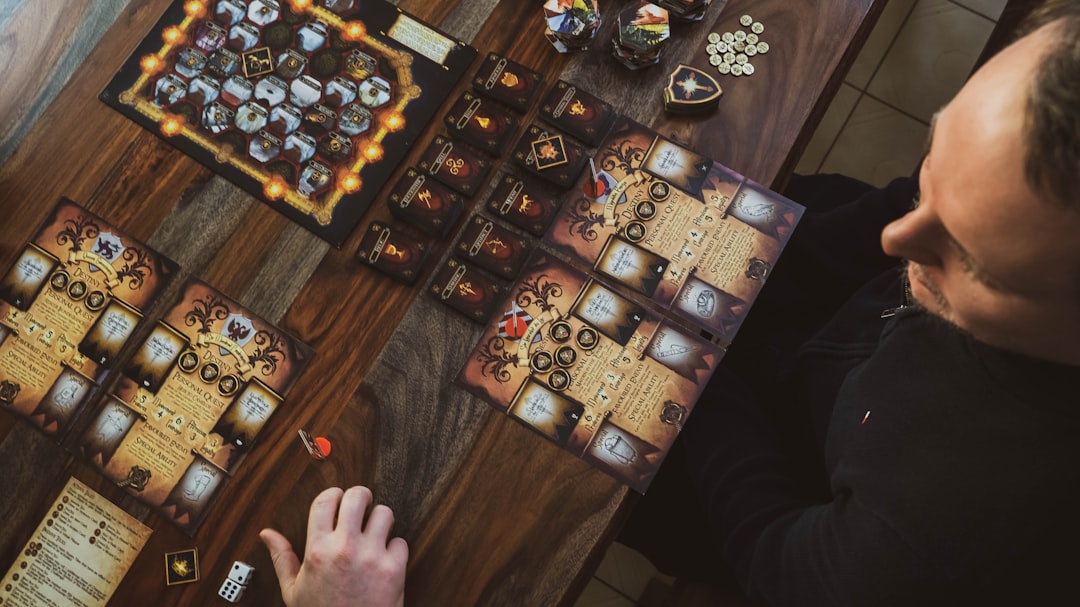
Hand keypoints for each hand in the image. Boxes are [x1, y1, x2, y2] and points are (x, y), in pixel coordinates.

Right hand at [260, 486, 408, 606]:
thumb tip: (267, 534)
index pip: (325, 500)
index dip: (333, 494)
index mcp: (317, 550)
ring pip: (385, 513)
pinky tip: (385, 560)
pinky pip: (401, 542)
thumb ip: (282, 558)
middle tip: (362, 505)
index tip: (338, 498)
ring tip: (376, 532)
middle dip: (361, 497)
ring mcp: (370, 557)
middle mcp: (344, 548)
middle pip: (357, 496)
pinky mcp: (393, 569)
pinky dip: (396, 549)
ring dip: (382, 521)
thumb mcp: (293, 590)